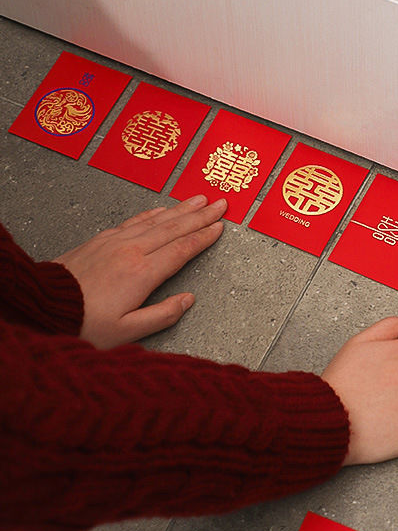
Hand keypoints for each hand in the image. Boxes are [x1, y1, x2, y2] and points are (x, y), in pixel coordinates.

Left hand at [54, 195, 226, 348]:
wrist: (44, 306)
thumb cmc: (84, 322)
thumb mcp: (128, 330)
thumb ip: (163, 314)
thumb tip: (187, 300)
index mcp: (142, 273)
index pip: (182, 250)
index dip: (203, 237)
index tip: (219, 227)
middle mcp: (131, 251)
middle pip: (174, 228)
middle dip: (200, 215)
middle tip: (220, 204)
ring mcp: (114, 242)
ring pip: (156, 220)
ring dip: (180, 209)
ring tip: (198, 200)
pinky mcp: (101, 240)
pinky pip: (135, 221)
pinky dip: (153, 213)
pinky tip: (162, 210)